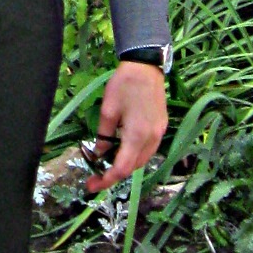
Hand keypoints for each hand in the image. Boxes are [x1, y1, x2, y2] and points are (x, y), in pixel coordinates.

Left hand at [85, 63, 167, 190]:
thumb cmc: (124, 85)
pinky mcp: (161, 127)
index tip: (91, 186)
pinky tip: (122, 152)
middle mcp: (152, 139)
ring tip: (107, 165)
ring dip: (125, 166)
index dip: (106, 180)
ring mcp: (159, 133)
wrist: (146, 66)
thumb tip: (98, 154)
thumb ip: (103, 136)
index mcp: (137, 135)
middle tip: (95, 176)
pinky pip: (148, 150)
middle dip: (114, 175)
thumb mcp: (107, 110)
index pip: (122, 168)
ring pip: (142, 160)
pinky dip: (134, 156)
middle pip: (133, 167)